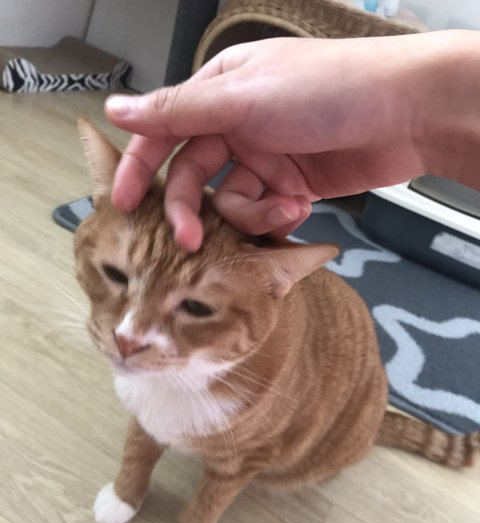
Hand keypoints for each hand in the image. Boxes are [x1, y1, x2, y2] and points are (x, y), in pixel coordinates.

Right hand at [105, 31, 477, 250]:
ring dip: (249, 214)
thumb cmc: (328, 89)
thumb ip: (178, 111)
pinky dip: (277, 215)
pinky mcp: (290, 185)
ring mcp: (265, 157)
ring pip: (230, 202)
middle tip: (190, 242)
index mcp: (219, 92)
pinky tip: (300, 203)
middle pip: (194, 177)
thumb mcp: (243, 97)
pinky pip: (264, 212)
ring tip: (283, 205)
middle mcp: (237, 125)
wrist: (405, 113)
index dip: (139, 168)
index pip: (163, 132)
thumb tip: (117, 108)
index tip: (123, 204)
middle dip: (191, 211)